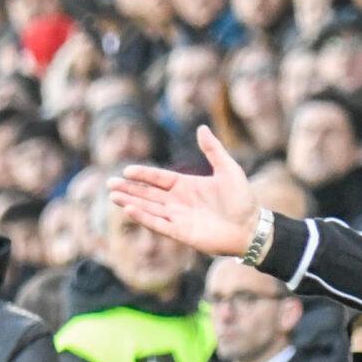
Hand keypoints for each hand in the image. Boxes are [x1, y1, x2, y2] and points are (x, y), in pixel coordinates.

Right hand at [108, 126, 259, 258]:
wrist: (252, 228)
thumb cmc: (243, 200)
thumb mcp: (228, 169)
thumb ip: (213, 150)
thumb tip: (202, 128)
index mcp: (187, 186)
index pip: (159, 178)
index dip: (143, 174)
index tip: (126, 170)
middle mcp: (179, 202)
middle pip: (148, 194)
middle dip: (129, 189)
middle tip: (109, 183)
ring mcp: (179, 218)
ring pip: (149, 208)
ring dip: (131, 202)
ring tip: (113, 196)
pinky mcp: (182, 234)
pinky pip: (159, 224)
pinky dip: (144, 218)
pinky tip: (130, 210)